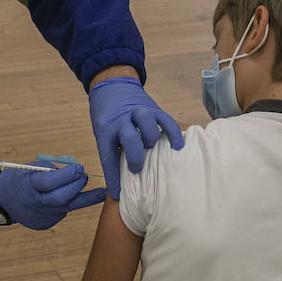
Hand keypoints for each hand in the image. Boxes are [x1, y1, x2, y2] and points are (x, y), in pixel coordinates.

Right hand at [0, 161, 104, 230]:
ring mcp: (40, 216)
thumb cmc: (22, 180)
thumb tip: (77, 174)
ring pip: (66, 207)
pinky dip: (66, 204)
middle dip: (77, 186)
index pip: (49, 182)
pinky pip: (61, 213)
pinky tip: (63, 198)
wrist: (5, 200)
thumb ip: (53, 171)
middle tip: (84, 176)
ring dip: (78, 196)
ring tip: (90, 188)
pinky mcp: (45, 224)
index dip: (67, 175)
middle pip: (61, 198)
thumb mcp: (32, 168)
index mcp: (29, 185)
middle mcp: (34, 203)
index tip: (80, 168)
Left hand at [88, 76, 182, 197]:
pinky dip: (173, 133)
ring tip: (152, 147)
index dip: (113, 178)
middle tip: (138, 168)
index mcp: (105, 130)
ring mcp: (138, 112)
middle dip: (135, 158)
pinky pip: (166, 120)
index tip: (119, 194)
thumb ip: (114, 151)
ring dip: (151, 139)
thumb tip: (124, 182)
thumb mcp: (104, 133)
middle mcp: (121, 120)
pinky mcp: (153, 107)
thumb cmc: (108, 117)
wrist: (112, 86)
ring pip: (147, 125)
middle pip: (129, 139)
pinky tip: (177, 146)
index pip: (108, 156)